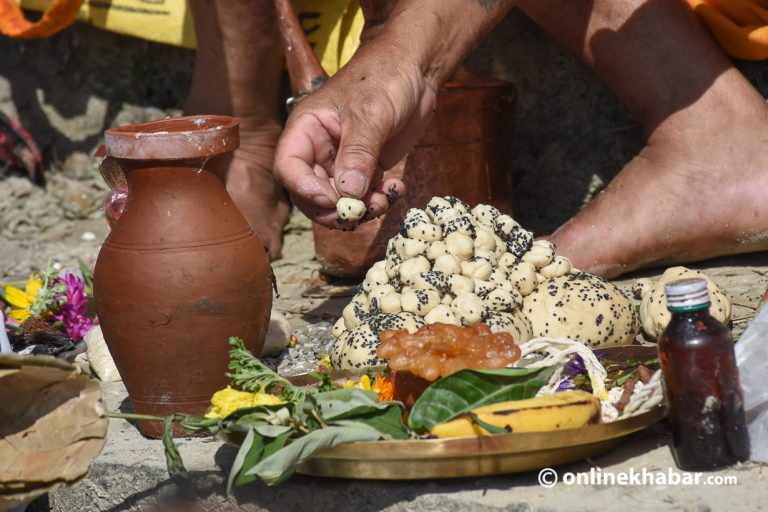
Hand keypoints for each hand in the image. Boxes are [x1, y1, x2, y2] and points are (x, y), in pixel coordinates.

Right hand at [273, 39, 437, 227]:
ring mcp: (341, 161)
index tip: (333, 199)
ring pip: (338, 200)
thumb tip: (348, 193)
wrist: (414, 70)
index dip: (305, 189)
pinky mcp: (364, 168)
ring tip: (386, 198)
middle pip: (310, 193)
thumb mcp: (370, 114)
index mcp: (306, 128)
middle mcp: (318, 148)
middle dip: (334, 208)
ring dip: (360, 208)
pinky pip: (362, 196)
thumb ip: (358, 153)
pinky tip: (396, 189)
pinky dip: (377, 201)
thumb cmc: (384, 78)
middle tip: (360, 212)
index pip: (288, 167)